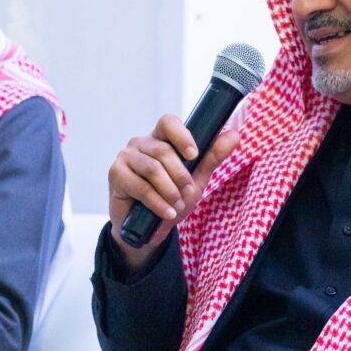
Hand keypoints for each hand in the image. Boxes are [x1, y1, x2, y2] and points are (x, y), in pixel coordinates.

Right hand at [108, 113, 238, 269]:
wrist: (151, 228)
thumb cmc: (172, 198)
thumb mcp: (196, 178)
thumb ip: (212, 157)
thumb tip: (235, 135)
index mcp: (161, 139)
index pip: (168, 122)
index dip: (182, 136)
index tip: (194, 154)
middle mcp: (141, 144)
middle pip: (163, 150)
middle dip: (180, 175)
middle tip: (187, 192)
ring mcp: (126, 157)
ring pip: (152, 168)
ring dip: (170, 190)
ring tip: (177, 204)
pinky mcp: (116, 174)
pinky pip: (140, 186)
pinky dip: (157, 202)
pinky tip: (167, 213)